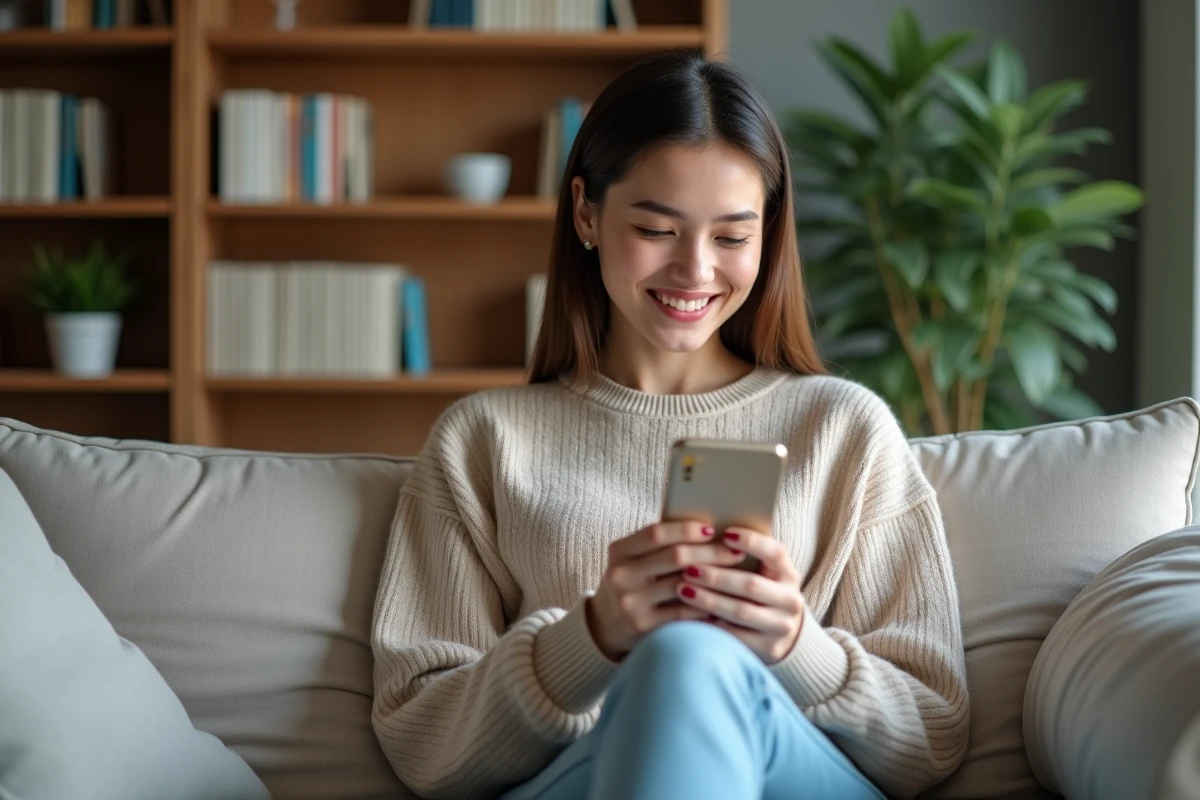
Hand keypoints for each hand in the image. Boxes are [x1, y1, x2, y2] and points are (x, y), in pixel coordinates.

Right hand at [587, 521, 747, 660]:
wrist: (605, 625)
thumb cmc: (630, 584)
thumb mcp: (632, 560)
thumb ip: (658, 545)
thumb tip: (707, 530)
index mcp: (619, 551)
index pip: (657, 533)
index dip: (688, 529)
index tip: (713, 529)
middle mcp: (621, 575)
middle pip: (675, 557)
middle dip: (711, 552)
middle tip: (735, 552)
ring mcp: (631, 602)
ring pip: (682, 585)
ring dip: (713, 579)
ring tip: (735, 575)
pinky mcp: (643, 626)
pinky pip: (683, 613)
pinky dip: (705, 605)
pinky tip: (722, 600)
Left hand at [677, 526, 805, 663]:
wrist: (783, 636)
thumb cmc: (761, 593)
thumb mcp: (764, 573)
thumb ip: (745, 556)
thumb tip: (708, 532)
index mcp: (789, 574)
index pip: (775, 553)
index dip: (752, 542)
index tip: (726, 534)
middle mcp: (790, 601)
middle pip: (751, 585)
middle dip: (717, 576)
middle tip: (689, 568)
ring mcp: (780, 627)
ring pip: (740, 612)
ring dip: (708, 600)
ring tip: (682, 589)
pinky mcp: (767, 649)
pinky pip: (734, 637)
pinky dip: (711, 625)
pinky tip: (690, 616)